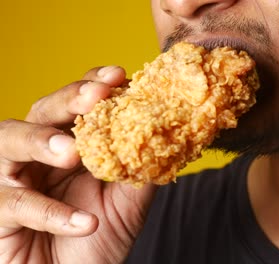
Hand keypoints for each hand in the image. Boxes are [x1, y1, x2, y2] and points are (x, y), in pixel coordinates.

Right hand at [0, 66, 156, 262]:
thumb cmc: (96, 244)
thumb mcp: (127, 204)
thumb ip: (141, 170)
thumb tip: (167, 135)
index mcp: (69, 146)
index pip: (76, 104)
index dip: (93, 85)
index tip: (120, 76)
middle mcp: (37, 156)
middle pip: (40, 111)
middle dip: (67, 100)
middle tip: (96, 97)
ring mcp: (12, 181)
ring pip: (7, 142)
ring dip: (40, 141)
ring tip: (73, 152)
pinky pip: (13, 204)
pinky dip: (51, 213)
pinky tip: (86, 221)